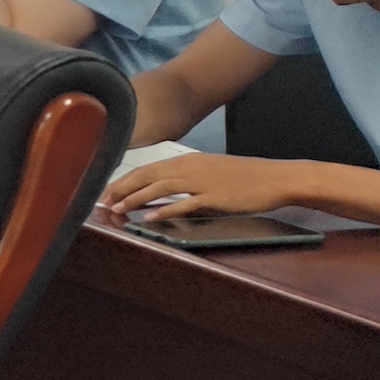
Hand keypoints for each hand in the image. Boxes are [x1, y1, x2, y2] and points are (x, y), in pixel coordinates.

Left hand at [100, 150, 304, 219]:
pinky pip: (184, 204)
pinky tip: (147, 217)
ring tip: (116, 210)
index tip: (106, 191)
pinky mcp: (215, 197)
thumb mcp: (211, 172)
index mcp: (189, 161)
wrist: (277, 178)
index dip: (124, 180)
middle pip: (147, 175)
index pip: (148, 168)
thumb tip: (162, 190)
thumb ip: (186, 179)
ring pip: (160, 187)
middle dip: (121, 188)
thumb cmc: (245, 177)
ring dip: (135, 199)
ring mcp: (202, 182)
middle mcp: (191, 168)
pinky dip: (164, 209)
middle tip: (101, 202)